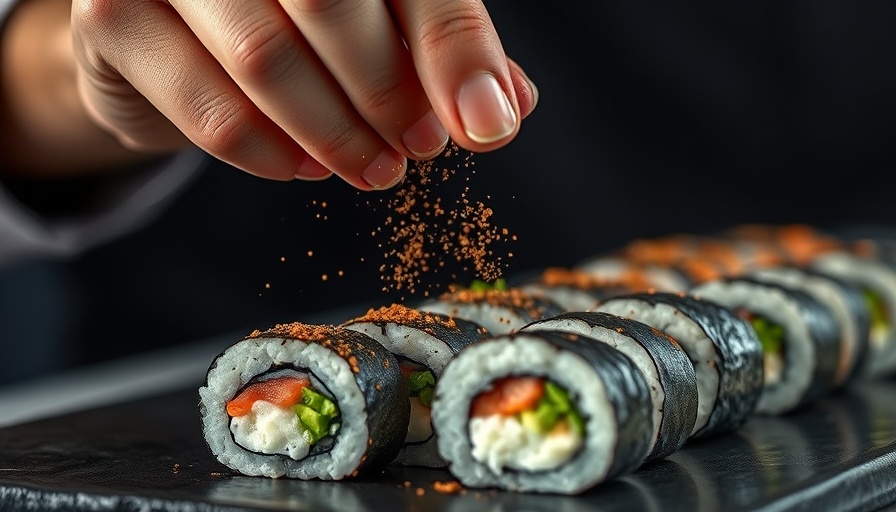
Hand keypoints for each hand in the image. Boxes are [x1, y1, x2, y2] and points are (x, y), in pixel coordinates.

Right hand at [71, 0, 537, 189]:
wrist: (168, 26)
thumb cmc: (290, 15)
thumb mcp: (377, 19)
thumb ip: (436, 48)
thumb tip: (500, 107)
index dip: (455, 50)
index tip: (485, 126)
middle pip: (332, 4)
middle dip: (388, 94)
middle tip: (419, 148)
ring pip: (266, 60)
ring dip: (335, 134)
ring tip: (374, 169)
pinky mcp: (114, 18)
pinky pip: (211, 111)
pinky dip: (271, 155)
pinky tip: (306, 167)